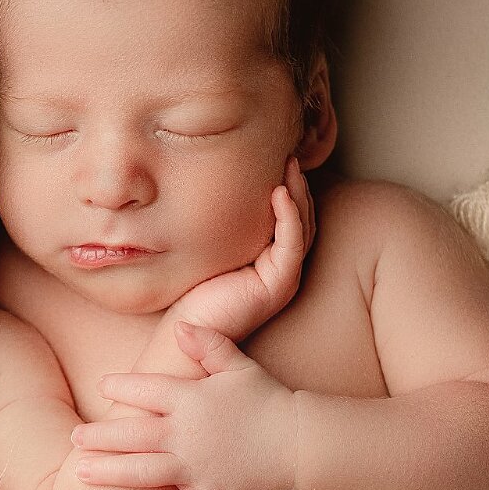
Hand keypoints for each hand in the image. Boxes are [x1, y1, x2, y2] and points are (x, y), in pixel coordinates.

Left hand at [74, 322, 297, 489]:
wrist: (300, 439)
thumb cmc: (267, 398)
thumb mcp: (237, 364)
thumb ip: (207, 343)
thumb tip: (179, 326)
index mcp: (188, 398)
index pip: (143, 390)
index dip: (121, 387)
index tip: (102, 386)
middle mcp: (184, 433)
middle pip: (131, 435)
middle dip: (99, 436)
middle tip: (73, 438)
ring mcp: (194, 467)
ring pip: (140, 472)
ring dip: (107, 473)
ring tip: (79, 473)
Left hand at [171, 157, 313, 340]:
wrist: (186, 333)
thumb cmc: (190, 295)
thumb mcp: (208, 251)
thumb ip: (218, 228)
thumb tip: (202, 191)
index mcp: (268, 263)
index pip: (289, 220)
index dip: (288, 190)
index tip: (278, 160)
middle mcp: (282, 270)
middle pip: (302, 220)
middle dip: (297, 186)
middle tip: (289, 155)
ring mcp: (284, 278)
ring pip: (301, 228)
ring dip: (297, 194)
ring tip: (289, 165)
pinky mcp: (278, 284)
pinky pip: (291, 243)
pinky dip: (288, 216)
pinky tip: (279, 192)